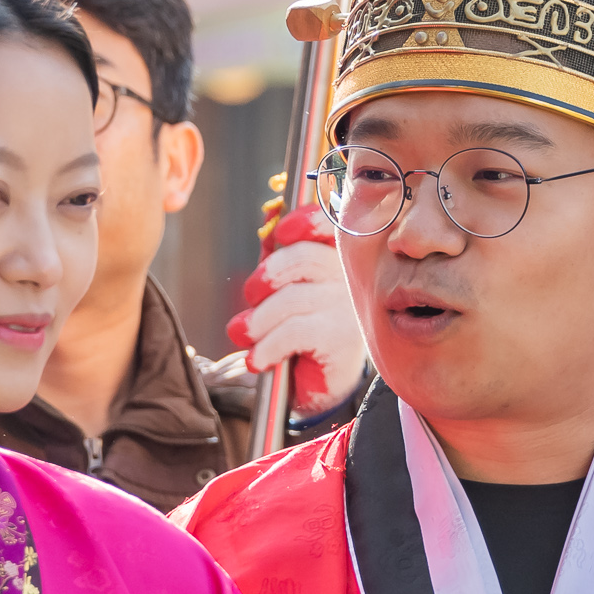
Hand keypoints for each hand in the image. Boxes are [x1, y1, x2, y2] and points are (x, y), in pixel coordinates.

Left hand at [228, 204, 368, 416]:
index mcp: (334, 255)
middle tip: (251, 296)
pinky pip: (295, 331)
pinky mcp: (342, 339)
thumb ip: (276, 248)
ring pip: (293, 298)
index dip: (305, 221)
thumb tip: (271, 211)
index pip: (328, 224)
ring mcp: (348, 307)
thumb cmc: (300, 323)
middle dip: (266, 277)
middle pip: (303, 258)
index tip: (281, 234)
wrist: (317, 382)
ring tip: (245, 335)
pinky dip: (267, 346)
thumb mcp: (284, 282)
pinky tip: (257, 359)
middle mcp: (348, 277)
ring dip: (258, 320)